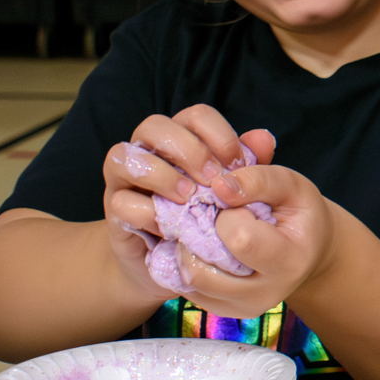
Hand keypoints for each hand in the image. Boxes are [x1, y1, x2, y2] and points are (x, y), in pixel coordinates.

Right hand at [101, 107, 275, 298]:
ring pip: (121, 155)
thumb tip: (264, 138)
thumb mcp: (235, 193)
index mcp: (182, 139)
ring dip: (160, 174)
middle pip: (154, 126)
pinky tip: (171, 227)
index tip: (238, 165)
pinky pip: (120, 201)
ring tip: (189, 198)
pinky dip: (145, 212)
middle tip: (214, 180)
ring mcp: (126, 180)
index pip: (195, 116)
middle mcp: (149, 152)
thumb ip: (249, 165)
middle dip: (188, 150)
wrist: (178, 263)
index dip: (218, 134)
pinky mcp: (115, 212)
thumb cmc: (210, 218)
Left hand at [171, 163, 345, 319]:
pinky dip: (187, 265)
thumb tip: (217, 186)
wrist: (309, 251)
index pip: (239, 240)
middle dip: (198, 237)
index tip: (238, 207)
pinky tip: (204, 248)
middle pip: (204, 272)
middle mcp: (266, 293)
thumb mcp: (291, 186)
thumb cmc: (300, 213)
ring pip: (190, 282)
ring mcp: (243, 308)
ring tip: (206, 233)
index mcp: (289, 261)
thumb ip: (257, 180)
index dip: (228, 215)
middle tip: (213, 219)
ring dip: (187, 252)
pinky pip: (188, 289)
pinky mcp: (225, 312)